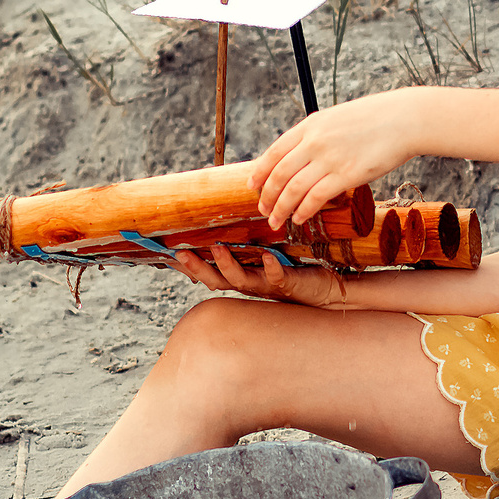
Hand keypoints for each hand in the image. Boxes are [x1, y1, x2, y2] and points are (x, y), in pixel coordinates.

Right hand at [168, 243, 344, 307]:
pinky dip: (270, 267)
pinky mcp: (288, 284)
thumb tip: (237, 209)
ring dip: (228, 265)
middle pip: (216, 280)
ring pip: (241, 280)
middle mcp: (250, 283)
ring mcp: (267, 285)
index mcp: (242, 275)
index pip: (210, 271)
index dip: (191, 265)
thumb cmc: (295, 267)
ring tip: (218, 248)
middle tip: (181, 253)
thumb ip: (251, 240)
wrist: (327, 289)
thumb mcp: (268, 253)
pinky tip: (267, 256)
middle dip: (198, 268)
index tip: (171, 252)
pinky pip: (276, 277)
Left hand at [248, 91, 430, 227]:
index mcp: (310, 125)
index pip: (274, 151)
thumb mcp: (336, 118)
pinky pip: (315, 198)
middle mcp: (314, 141)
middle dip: (267, 196)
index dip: (260, 172)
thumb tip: (303, 155)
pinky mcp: (346, 175)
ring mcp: (329, 158)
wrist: (404, 119)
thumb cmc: (375, 119)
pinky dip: (303, 211)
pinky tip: (299, 219)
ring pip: (292, 189)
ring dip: (280, 209)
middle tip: (263, 210)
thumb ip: (317, 135)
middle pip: (279, 174)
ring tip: (276, 221)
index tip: (252, 186)